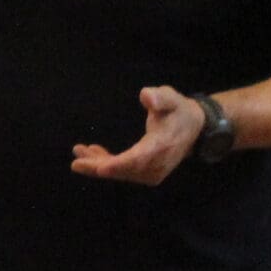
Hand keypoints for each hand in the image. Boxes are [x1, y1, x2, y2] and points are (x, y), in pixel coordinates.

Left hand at [72, 85, 204, 184]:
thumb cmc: (178, 110)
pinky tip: (94, 152)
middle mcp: (158, 163)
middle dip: (100, 166)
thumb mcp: (172, 98)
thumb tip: (147, 97)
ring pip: (123, 172)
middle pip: (126, 169)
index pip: (139, 158)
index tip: (100, 168)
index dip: (119, 164)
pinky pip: (125, 171)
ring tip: (79, 151)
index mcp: (162, 145)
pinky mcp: (149, 171)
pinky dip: (108, 163)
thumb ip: (160, 97)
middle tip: (76, 161)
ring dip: (99, 164)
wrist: (193, 128)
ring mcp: (154, 170)